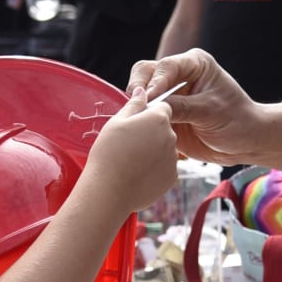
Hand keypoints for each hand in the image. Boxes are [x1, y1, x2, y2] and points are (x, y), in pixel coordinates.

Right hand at [85, 94, 182, 218]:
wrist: (109, 191)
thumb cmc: (109, 152)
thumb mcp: (117, 122)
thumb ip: (134, 104)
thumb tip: (142, 90)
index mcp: (159, 118)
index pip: (161, 108)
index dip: (147, 115)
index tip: (134, 125)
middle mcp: (172, 136)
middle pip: (164, 129)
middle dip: (151, 133)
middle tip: (129, 144)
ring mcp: (173, 158)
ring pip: (164, 149)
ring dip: (153, 151)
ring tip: (131, 161)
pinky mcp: (172, 177)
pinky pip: (164, 167)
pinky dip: (154, 169)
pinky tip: (137, 174)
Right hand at [126, 50, 281, 168]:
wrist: (245, 143)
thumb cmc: (237, 121)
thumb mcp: (209, 112)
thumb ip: (181, 107)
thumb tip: (151, 107)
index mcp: (194, 64)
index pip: (165, 66)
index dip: (154, 83)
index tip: (149, 100)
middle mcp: (179, 75)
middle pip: (146, 74)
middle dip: (138, 90)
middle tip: (136, 109)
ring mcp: (170, 94)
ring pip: (141, 94)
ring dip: (137, 107)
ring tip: (137, 122)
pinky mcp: (165, 113)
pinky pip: (145, 114)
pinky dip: (141, 121)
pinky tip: (141, 132)